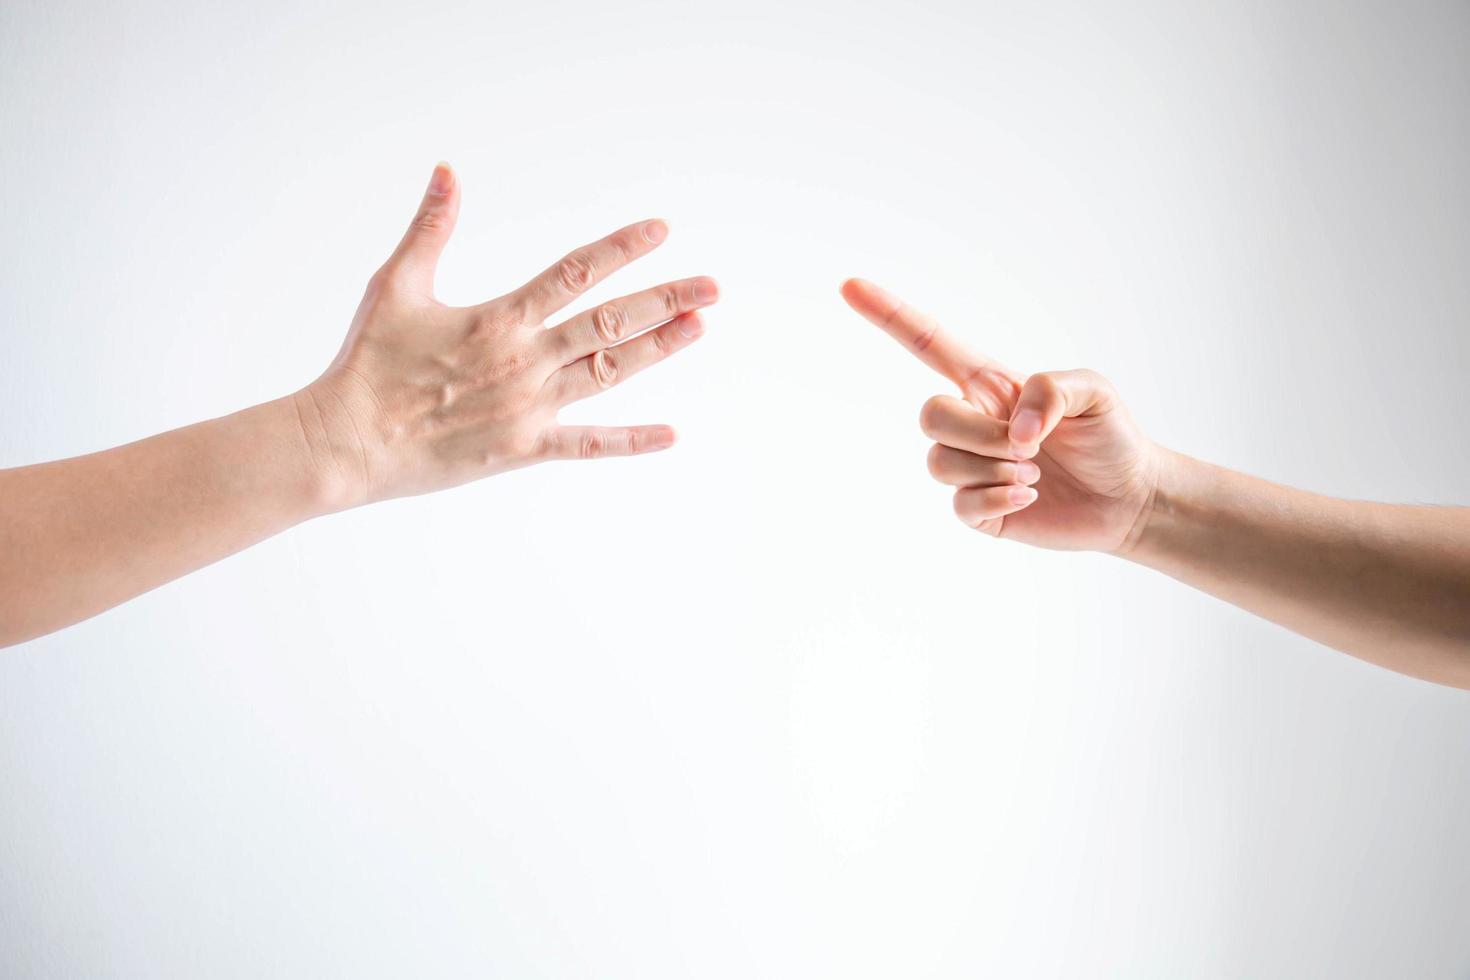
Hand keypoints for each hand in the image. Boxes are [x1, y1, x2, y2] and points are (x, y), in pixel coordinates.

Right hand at [294, 163, 718, 507]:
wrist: (347, 439)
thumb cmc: (366, 362)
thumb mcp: (396, 285)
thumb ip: (430, 228)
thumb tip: (447, 170)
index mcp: (499, 317)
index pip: (575, 272)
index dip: (622, 248)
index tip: (661, 231)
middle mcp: (525, 359)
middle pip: (610, 322)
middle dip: (665, 300)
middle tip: (713, 288)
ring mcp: (530, 406)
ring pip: (609, 374)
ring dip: (658, 349)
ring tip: (699, 328)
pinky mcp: (524, 448)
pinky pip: (587, 445)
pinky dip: (630, 441)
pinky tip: (671, 434)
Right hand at [841, 278, 1159, 552]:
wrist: (1130, 498)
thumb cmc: (1110, 436)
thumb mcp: (1094, 392)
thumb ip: (1053, 390)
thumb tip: (1013, 429)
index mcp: (990, 384)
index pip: (928, 344)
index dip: (888, 314)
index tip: (849, 285)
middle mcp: (973, 422)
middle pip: (930, 415)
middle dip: (975, 432)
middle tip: (1025, 448)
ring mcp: (971, 467)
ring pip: (939, 462)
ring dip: (990, 468)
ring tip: (1033, 474)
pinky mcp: (979, 510)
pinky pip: (959, 505)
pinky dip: (995, 499)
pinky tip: (1027, 496)